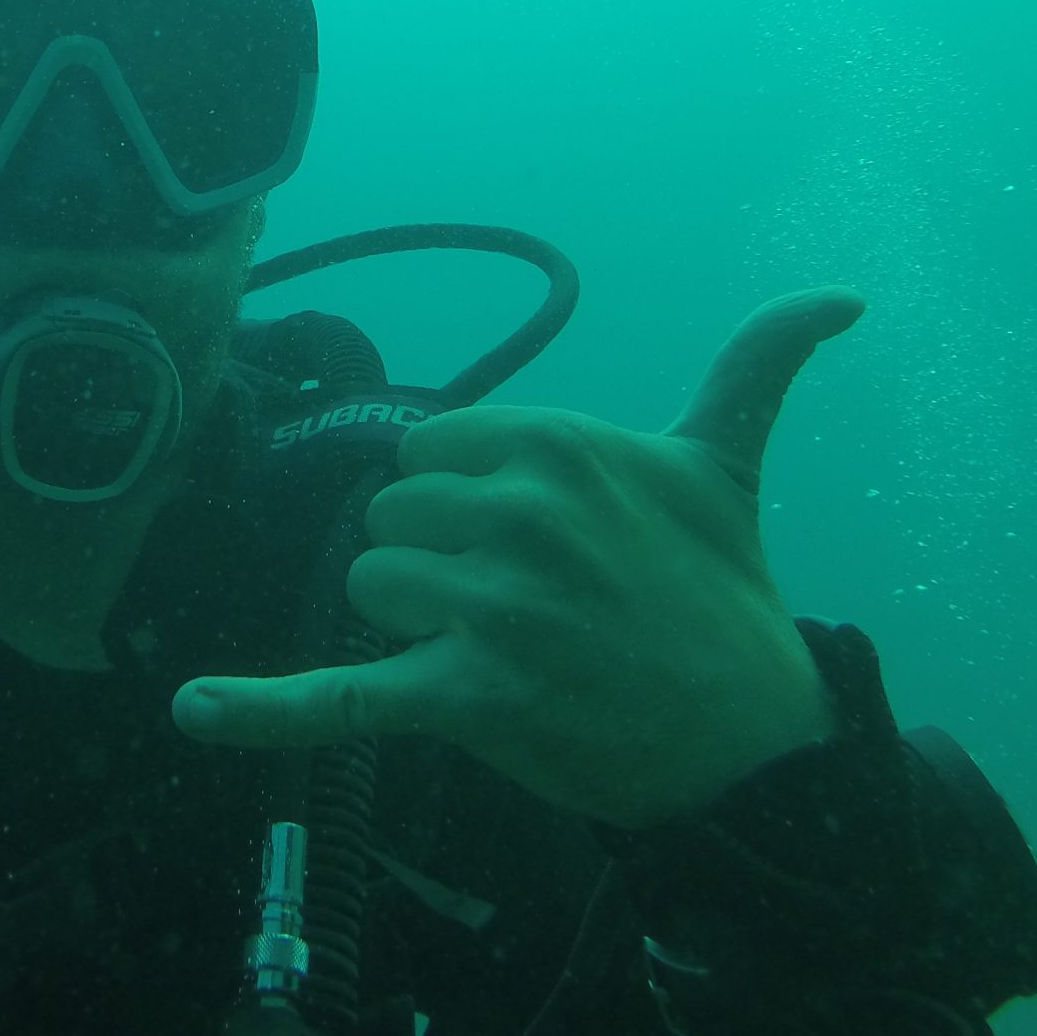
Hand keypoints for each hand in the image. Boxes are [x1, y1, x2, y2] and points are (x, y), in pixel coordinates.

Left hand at [173, 288, 864, 829]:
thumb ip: (757, 364)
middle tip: (530, 603)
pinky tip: (195, 710)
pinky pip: (341, 696)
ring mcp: (490, 607)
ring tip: (508, 650)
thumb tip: (840, 293)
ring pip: (373, 586)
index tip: (531, 537)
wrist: (758, 742)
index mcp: (559, 443)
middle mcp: (520, 512)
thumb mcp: (727, 466)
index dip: (464, 496)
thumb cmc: (726, 598)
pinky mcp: (466, 697)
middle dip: (440, 557)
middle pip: (392, 515)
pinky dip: (263, 709)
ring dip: (418, 622)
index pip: (428, 447)